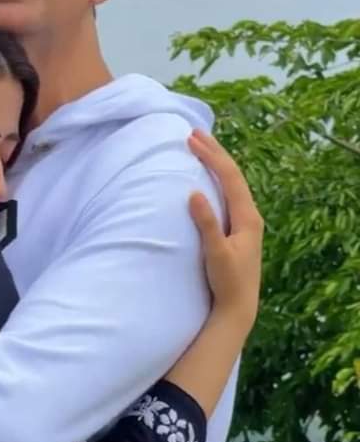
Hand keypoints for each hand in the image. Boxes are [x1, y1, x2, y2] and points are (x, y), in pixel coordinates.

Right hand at [187, 129, 263, 328]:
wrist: (238, 307)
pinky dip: (215, 180)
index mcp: (247, 217)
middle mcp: (249, 215)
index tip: (192, 140)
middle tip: (194, 134)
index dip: (212, 157)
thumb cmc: (227, 282)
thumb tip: (193, 194)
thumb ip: (206, 224)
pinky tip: (206, 178)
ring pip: (230, 184)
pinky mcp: (236, 230)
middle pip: (232, 175)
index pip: (229, 178)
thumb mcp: (215, 254)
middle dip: (214, 153)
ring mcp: (244, 222)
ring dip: (215, 164)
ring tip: (200, 148)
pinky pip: (227, 194)